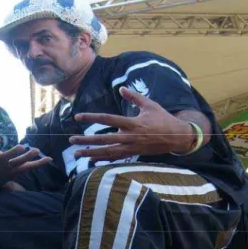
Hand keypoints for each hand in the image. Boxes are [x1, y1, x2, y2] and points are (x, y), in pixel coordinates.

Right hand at [0, 124, 51, 190]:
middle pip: (6, 158)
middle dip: (13, 153)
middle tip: (21, 147)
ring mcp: (9, 169)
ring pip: (18, 163)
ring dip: (28, 158)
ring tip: (36, 150)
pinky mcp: (17, 172)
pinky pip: (29, 168)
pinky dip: (39, 163)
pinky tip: (49, 159)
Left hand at [70, 86, 195, 160]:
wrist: (176, 137)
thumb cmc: (163, 119)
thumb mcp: (150, 104)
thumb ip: (134, 96)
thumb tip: (121, 88)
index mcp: (132, 123)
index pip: (107, 119)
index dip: (91, 118)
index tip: (77, 117)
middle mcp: (129, 137)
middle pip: (103, 139)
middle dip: (86, 140)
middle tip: (71, 140)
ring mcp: (130, 148)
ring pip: (107, 152)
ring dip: (90, 153)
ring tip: (76, 153)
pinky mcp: (133, 154)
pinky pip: (115, 158)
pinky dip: (102, 159)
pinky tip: (91, 160)